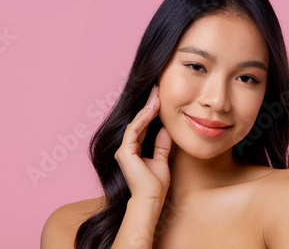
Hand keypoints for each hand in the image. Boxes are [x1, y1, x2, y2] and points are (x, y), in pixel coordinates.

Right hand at [114, 84, 172, 200]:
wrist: (151, 199)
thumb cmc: (155, 185)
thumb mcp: (161, 160)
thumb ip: (161, 145)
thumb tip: (164, 130)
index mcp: (133, 150)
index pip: (142, 126)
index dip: (151, 112)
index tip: (159, 98)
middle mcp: (125, 148)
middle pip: (138, 122)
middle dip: (148, 105)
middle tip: (157, 90)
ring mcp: (123, 150)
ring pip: (135, 124)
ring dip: (146, 109)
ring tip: (156, 96)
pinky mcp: (125, 152)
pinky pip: (134, 130)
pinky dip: (144, 119)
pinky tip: (153, 109)